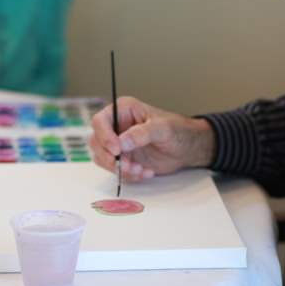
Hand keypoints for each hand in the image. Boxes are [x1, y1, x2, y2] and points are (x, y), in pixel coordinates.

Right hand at [89, 96, 215, 181]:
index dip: (104, 136)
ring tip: (140, 170)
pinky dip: (128, 175)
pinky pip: (115, 170)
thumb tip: (122, 142)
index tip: (116, 150)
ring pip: (102, 158)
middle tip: (127, 166)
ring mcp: (118, 143)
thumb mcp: (163, 128)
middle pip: (96, 141)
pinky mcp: (124, 158)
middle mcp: (117, 126)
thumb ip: (142, 133)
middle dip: (110, 157)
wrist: (188, 148)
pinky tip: (145, 172)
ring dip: (119, 168)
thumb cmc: (178, 131)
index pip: (100, 121)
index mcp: (123, 110)